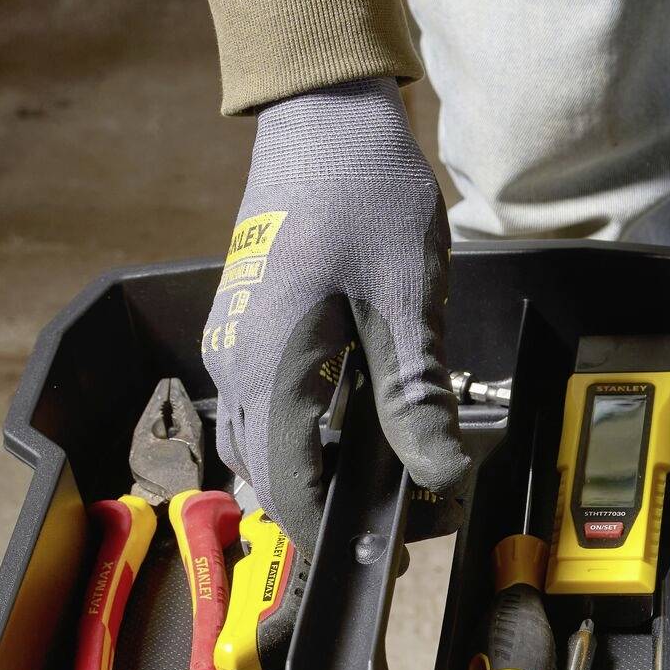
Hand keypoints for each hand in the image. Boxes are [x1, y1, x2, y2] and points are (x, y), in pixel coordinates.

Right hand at [203, 77, 466, 554]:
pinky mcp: (242, 330)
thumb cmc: (366, 195)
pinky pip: (255, 411)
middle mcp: (233, 366)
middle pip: (266, 478)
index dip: (332, 535)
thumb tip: (439, 474)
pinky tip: (348, 431)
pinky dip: (296, 438)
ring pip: (254, 447)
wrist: (322, 113)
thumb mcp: (408, 302)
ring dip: (306, 476)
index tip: (380, 556)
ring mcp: (230, 347)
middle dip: (323, 512)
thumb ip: (416, 398)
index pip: (288, 488)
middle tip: (395, 525)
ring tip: (376, 481)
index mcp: (269, 368)